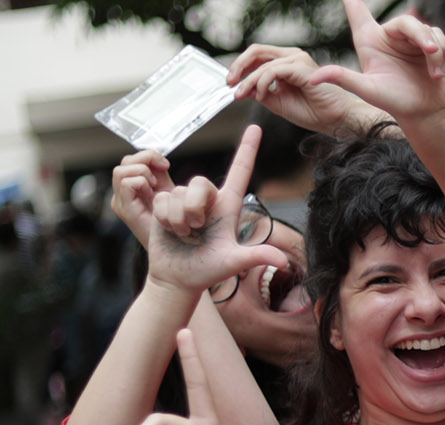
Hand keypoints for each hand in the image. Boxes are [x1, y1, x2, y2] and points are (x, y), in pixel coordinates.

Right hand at [109, 150, 170, 241]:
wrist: (178, 246)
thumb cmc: (177, 221)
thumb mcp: (168, 191)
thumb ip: (159, 173)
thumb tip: (157, 152)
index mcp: (131, 188)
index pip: (130, 160)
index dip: (147, 155)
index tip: (165, 164)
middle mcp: (121, 194)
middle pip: (124, 162)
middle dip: (146, 159)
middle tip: (164, 170)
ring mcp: (120, 202)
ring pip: (122, 170)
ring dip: (143, 172)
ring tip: (156, 185)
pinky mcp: (124, 210)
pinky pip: (127, 183)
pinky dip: (141, 182)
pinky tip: (153, 193)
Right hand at [142, 126, 287, 297]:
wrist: (177, 277)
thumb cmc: (207, 271)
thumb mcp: (233, 263)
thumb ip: (256, 257)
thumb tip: (282, 262)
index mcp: (230, 205)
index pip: (241, 171)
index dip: (248, 148)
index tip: (256, 126)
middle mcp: (209, 198)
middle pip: (199, 182)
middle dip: (194, 209)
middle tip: (197, 231)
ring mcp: (186, 200)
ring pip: (178, 193)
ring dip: (178, 219)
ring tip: (185, 234)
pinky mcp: (165, 203)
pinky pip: (162, 199)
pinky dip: (165, 219)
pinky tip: (170, 230)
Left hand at [229, 44, 386, 135]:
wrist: (337, 120)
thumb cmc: (314, 112)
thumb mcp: (278, 102)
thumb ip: (260, 92)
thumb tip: (240, 87)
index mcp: (288, 62)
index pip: (257, 56)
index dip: (240, 66)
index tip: (230, 82)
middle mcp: (293, 57)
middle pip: (257, 51)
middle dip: (238, 66)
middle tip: (229, 83)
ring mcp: (298, 60)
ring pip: (263, 63)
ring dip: (249, 81)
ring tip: (243, 95)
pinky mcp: (302, 68)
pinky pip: (273, 71)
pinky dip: (262, 83)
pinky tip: (262, 95)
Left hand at [310, 0, 444, 127]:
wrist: (423, 113)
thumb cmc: (393, 102)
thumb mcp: (366, 90)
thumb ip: (342, 78)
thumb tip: (313, 79)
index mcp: (369, 40)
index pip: (357, 9)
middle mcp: (388, 36)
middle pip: (405, 21)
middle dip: (421, 35)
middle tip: (431, 51)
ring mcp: (408, 40)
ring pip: (424, 29)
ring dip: (433, 49)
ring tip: (434, 72)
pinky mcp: (428, 45)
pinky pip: (438, 37)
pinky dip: (441, 53)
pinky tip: (436, 73)